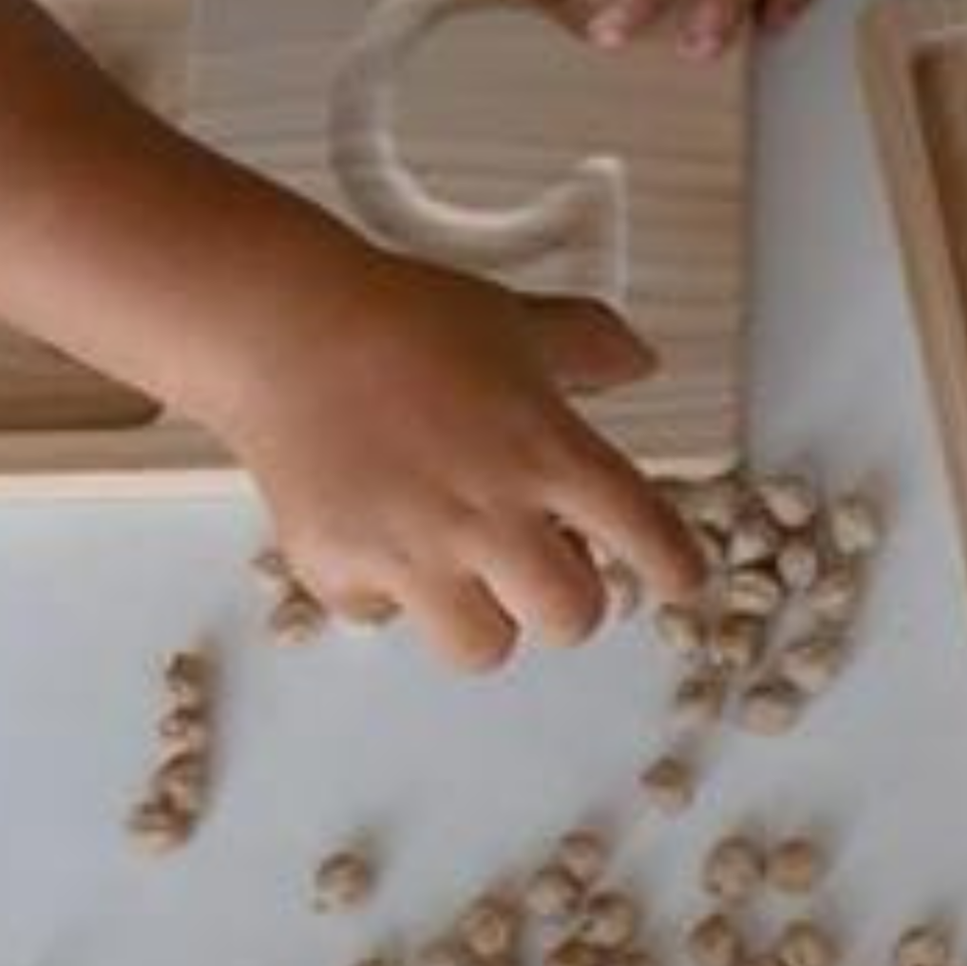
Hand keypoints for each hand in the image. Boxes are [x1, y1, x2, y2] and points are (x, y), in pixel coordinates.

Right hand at [214, 249, 702, 669]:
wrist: (286, 326)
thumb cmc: (402, 318)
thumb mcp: (518, 320)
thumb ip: (590, 346)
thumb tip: (640, 361)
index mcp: (549, 452)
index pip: (648, 535)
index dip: (675, 567)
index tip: (680, 577)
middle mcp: (490, 514)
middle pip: (573, 618)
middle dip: (570, 598)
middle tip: (551, 568)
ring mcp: (414, 551)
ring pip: (485, 647)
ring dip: (486, 615)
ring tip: (468, 568)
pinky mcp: (341, 570)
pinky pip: (384, 619)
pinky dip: (386, 592)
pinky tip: (382, 535)